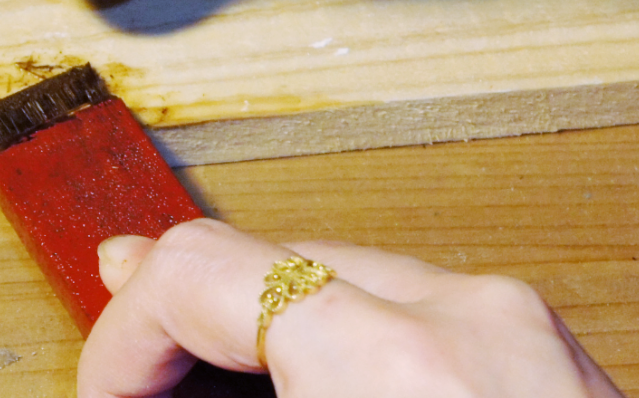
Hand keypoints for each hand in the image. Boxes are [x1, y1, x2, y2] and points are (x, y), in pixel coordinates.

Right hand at [77, 218, 623, 397]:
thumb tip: (135, 354)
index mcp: (400, 365)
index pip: (200, 268)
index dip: (123, 334)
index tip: (107, 390)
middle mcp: (464, 312)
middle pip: (260, 254)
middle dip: (183, 327)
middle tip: (135, 382)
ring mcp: (509, 318)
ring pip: (324, 270)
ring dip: (252, 331)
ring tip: (210, 382)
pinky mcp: (531, 340)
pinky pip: (393, 303)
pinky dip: (326, 339)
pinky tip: (297, 377)